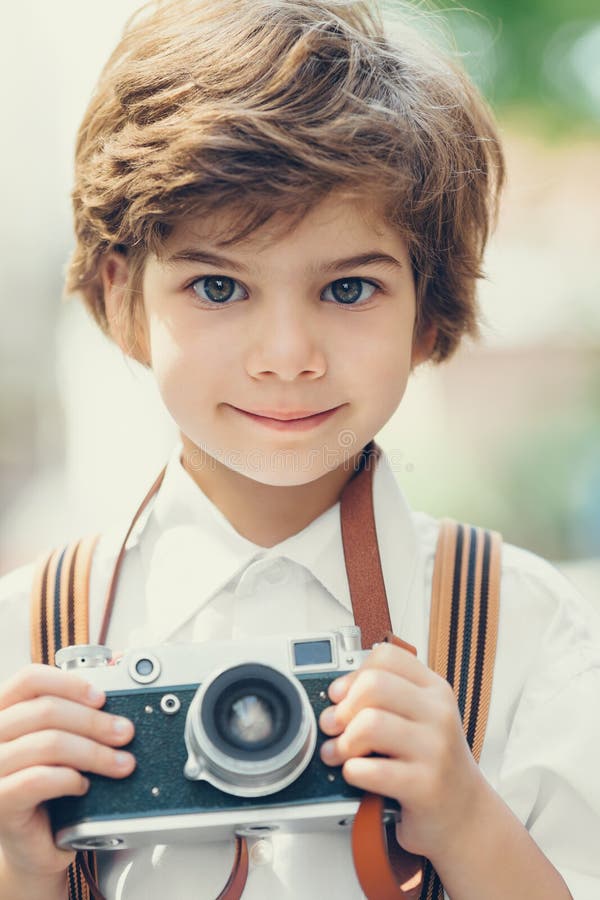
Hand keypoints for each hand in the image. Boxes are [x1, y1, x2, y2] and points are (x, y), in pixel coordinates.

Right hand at [0, 664, 135, 878]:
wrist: (34, 843)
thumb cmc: (48, 787)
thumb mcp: (58, 741)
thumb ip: (71, 714)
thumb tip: (111, 686)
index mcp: (3, 713)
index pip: (29, 680)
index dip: (70, 683)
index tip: (102, 698)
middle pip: (46, 710)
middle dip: (95, 722)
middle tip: (125, 733)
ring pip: (48, 743)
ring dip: (94, 752)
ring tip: (119, 764)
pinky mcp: (0, 801)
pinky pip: (38, 779)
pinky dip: (70, 779)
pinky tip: (84, 785)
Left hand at [318, 641, 484, 858]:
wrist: (465, 814)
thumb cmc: (431, 763)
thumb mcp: (418, 719)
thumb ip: (385, 699)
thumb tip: (335, 696)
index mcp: (434, 689)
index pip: (386, 657)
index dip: (354, 675)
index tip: (342, 696)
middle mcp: (438, 713)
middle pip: (373, 685)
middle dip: (342, 708)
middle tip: (334, 727)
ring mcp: (436, 749)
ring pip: (370, 723)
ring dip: (343, 742)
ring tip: (340, 753)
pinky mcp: (426, 786)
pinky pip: (372, 770)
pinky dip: (352, 772)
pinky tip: (357, 774)